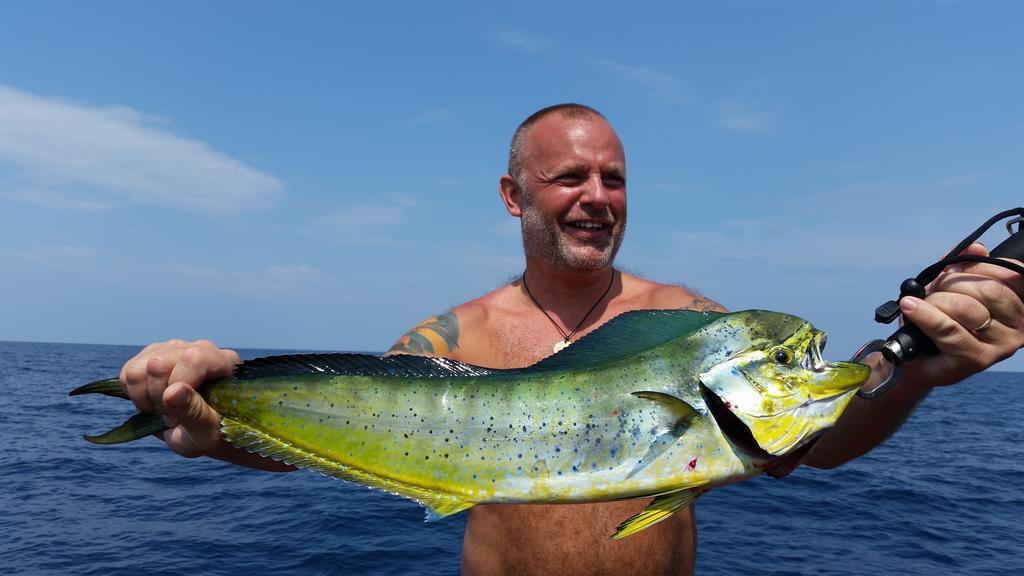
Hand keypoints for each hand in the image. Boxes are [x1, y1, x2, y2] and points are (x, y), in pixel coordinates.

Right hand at [120, 339, 238, 457]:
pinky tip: (153, 403)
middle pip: (158, 363)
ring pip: (136, 369)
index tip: (181, 415)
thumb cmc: (213, 432)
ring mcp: (173, 350)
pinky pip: (127, 373)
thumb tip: (172, 391)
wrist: (202, 432)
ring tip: (164, 410)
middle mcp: (198, 349)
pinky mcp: (152, 357)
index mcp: (222, 362)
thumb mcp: (207, 430)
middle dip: (158, 398)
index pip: (192, 359)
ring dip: (144, 398)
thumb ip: (193, 411)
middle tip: (172, 416)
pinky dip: (134, 395)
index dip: (178, 389)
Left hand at [900, 242, 1023, 387]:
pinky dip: (924, 314)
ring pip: (967, 308)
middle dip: (952, 283)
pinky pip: (948, 329)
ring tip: (922, 304)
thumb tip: (976, 247)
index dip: (979, 265)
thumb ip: (963, 264)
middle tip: (933, 290)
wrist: (918, 357)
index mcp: (1021, 303)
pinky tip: (910, 307)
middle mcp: (1020, 326)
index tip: (954, 268)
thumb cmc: (940, 318)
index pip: (1013, 274)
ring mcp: (1002, 345)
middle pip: (989, 290)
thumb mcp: (952, 285)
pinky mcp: (978, 360)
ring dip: (936, 300)